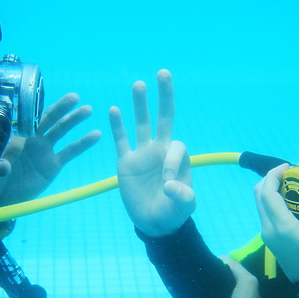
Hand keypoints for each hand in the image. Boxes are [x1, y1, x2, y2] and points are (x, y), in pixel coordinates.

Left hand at [0, 93, 100, 205]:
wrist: (1, 198)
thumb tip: (4, 165)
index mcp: (16, 135)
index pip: (27, 118)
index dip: (38, 108)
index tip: (49, 99)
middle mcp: (31, 139)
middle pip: (48, 119)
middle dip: (61, 107)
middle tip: (74, 97)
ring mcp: (44, 150)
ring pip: (60, 131)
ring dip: (73, 120)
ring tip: (87, 110)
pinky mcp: (53, 164)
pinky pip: (70, 152)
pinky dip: (83, 144)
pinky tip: (96, 135)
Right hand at [109, 69, 195, 236]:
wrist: (153, 224)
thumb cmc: (172, 213)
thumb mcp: (184, 206)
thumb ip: (183, 195)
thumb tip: (170, 183)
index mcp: (178, 158)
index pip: (175, 146)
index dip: (172, 161)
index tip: (167, 183)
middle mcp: (160, 150)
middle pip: (164, 118)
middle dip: (164, 96)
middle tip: (163, 73)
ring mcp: (142, 154)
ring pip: (141, 124)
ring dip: (140, 104)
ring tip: (139, 84)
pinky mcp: (126, 163)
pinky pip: (121, 140)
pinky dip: (118, 126)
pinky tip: (113, 109)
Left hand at [255, 164, 298, 282]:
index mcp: (281, 226)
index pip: (268, 194)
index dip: (273, 176)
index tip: (288, 167)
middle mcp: (268, 229)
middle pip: (258, 196)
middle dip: (269, 179)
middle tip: (288, 173)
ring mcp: (267, 235)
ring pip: (259, 205)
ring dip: (269, 190)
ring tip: (289, 183)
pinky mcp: (270, 239)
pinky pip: (264, 213)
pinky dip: (271, 201)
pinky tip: (289, 199)